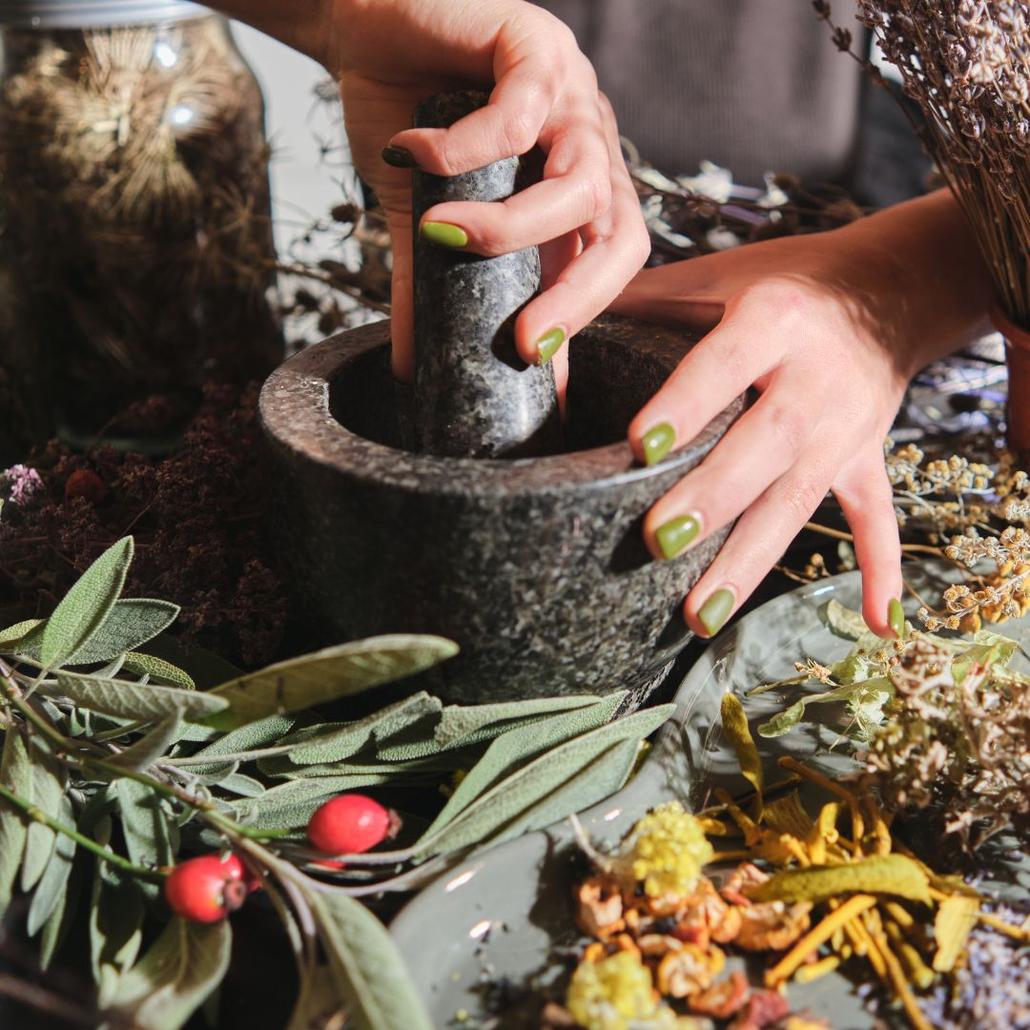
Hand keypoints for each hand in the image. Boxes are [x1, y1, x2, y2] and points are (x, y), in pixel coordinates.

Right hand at [315, 0, 649, 387]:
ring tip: (445, 238)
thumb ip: (428, 286)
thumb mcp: (420, 218)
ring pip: (582, 181)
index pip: (604, 267)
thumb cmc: (406, 116)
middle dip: (580, 297)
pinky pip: (520, 110)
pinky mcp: (534, 44)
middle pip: (622, 235)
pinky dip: (465, 145)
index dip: (578, 320)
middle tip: (524, 341)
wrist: (364, 26)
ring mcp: (570, 96)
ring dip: (514, 225)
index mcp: (573, 191)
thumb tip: (412, 367)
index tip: (533, 370)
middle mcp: (585, 147)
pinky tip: (414, 153)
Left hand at [610, 191, 992, 637]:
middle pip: (763, 445)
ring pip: (798, 499)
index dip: (685, 403)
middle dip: (712, 496)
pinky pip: (877, 518)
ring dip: (752, 558)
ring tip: (701, 614)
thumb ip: (639, 298)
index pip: (723, 364)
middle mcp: (816, 376)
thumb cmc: (783, 281)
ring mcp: (847, 426)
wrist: (891, 287)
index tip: (639, 444)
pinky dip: (882, 569)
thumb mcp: (717, 274)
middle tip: (656, 541)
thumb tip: (544, 333)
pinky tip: (878, 623)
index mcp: (774, 319)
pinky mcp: (867, 458)